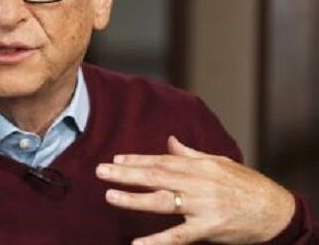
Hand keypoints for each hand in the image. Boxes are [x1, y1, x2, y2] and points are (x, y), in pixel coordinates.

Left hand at [95, 136, 294, 244]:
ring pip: (163, 201)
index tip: (115, 159)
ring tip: (111, 195)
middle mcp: (198, 182)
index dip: (136, 159)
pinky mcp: (208, 228)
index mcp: (199, 165)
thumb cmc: (246, 184)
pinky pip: (178, 235)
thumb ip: (190, 153)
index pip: (161, 160)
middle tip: (101, 171)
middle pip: (156, 175)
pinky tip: (137, 243)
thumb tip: (170, 141)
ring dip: (134, 198)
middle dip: (126, 173)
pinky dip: (157, 240)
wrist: (275, 210)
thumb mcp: (219, 162)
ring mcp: (202, 205)